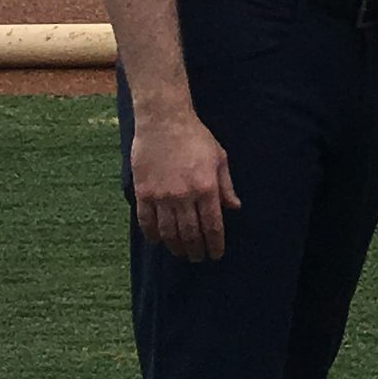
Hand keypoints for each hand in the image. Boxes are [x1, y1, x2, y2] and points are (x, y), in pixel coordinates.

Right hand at [129, 108, 240, 260]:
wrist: (164, 120)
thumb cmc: (195, 137)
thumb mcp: (220, 158)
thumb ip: (226, 186)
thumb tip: (234, 208)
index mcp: (206, 188)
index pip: (212, 226)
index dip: (215, 244)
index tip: (216, 254)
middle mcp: (184, 196)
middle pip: (190, 234)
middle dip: (196, 250)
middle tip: (198, 257)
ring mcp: (161, 195)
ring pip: (168, 232)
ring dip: (175, 246)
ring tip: (181, 252)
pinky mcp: (143, 192)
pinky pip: (146, 221)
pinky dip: (152, 235)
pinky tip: (157, 241)